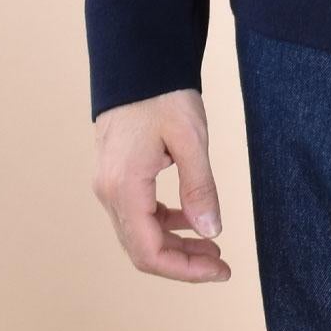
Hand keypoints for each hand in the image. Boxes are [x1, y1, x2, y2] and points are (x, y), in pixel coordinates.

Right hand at [91, 87, 232, 281]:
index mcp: (125, 187)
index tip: (220, 270)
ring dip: (175, 244)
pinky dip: (164, 223)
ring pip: (139, 234)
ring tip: (213, 246)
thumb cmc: (162, 94)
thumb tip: (211, 232)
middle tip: (221, 265)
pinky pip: (137, 213)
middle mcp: (109, 192)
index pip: (150, 252)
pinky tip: (191, 218)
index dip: (186, 270)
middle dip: (183, 262)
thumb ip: (200, 188)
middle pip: (142, 250)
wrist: (136, 60)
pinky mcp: (116, 175)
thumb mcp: (190, 139)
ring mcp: (109, 184)